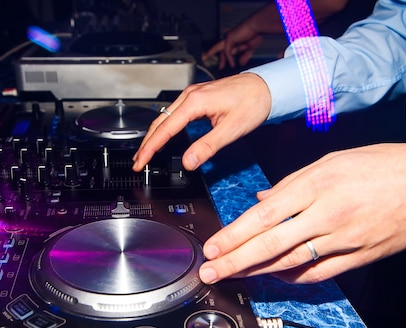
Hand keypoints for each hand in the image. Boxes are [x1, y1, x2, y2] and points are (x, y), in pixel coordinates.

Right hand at [132, 73, 270, 171]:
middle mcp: (190, 95)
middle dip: (146, 143)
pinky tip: (163, 136)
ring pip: (164, 117)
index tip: (141, 162)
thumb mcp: (231, 129)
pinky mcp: (197, 97)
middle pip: (159, 122)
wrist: (267, 86)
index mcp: (195, 102)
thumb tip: (189, 161)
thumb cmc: (253, 102)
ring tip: (146, 152)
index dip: (150, 148)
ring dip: (154, 135)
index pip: (164, 129)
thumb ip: (208, 146)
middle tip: (138, 162)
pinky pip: (173, 113)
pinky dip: (164, 127)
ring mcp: (192, 94)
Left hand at [198, 142, 405, 283]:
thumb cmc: (379, 165)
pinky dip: (294, 277)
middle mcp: (326, 214)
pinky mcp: (358, 256)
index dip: (234, 235)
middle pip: (271, 244)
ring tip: (234, 276)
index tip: (214, 247)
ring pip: (291, 262)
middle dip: (235, 260)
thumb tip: (261, 200)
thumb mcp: (329, 161)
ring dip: (258, 272)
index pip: (263, 216)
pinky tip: (275, 278)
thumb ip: (290, 184)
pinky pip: (320, 273)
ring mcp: (343, 239)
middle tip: (211, 271)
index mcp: (315, 185)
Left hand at [203, 23, 263, 69]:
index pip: (226, 50)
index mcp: (233, 40)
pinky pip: (227, 52)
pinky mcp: (229, 39)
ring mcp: (228, 38)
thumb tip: (241, 63)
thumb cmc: (254, 34)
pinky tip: (232, 65)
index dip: (224, 58)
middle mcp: (229, 39)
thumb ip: (245, 56)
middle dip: (211, 54)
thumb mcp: (249, 48)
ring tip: (218, 67)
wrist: (256, 26)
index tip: (223, 65)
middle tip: (204, 59)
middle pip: (218, 48)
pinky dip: (229, 59)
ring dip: (220, 60)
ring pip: (219, 49)